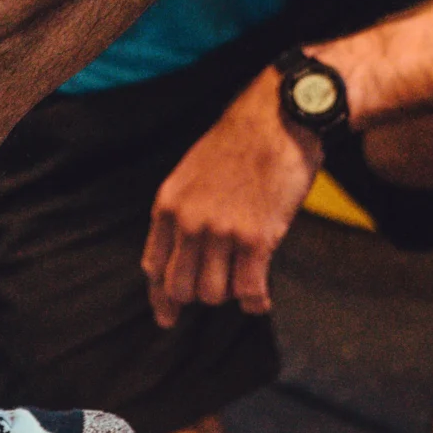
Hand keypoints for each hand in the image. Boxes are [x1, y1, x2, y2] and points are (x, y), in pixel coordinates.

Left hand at [141, 71, 320, 327]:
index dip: (160, 297)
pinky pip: (249, 291)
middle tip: (220, 286)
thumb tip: (183, 252)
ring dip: (230, 292)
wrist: (278, 117)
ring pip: (214, 293)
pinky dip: (255, 300)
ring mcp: (222, 232)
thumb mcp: (192, 172)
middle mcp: (190, 222)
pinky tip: (261, 297)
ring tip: (244, 277)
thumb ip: (183, 211)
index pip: (154, 267)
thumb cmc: (240, 141)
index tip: (167, 315)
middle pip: (182, 288)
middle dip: (199, 294)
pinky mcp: (257, 239)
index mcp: (169, 204)